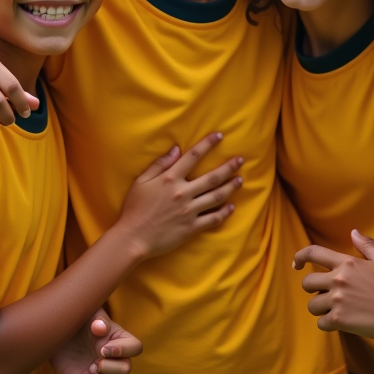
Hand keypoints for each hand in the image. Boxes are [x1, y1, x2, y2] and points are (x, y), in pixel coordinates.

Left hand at [48, 309, 141, 373]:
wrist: (55, 334)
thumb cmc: (76, 320)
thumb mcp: (87, 314)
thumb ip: (97, 319)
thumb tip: (101, 328)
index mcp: (118, 339)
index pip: (135, 347)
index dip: (124, 350)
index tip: (103, 348)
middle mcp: (113, 358)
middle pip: (126, 369)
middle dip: (111, 368)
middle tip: (95, 362)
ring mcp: (101, 372)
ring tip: (90, 371)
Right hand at [116, 132, 242, 258]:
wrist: (133, 237)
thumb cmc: (134, 208)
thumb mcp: (141, 181)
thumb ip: (159, 164)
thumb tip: (176, 149)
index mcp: (170, 179)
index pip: (193, 156)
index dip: (207, 144)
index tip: (220, 136)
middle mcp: (182, 193)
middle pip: (212, 177)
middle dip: (229, 167)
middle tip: (240, 160)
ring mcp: (189, 211)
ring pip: (216, 196)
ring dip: (231, 187)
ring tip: (240, 180)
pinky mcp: (191, 227)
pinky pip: (213, 219)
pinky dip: (224, 212)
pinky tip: (231, 207)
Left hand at [293, 230, 373, 341]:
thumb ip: (367, 246)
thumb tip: (353, 232)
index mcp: (346, 263)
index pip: (313, 253)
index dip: (299, 257)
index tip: (296, 264)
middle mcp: (337, 280)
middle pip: (307, 283)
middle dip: (313, 289)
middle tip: (325, 294)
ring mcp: (337, 301)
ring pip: (312, 305)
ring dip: (320, 308)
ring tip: (336, 309)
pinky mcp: (339, 320)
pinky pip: (321, 322)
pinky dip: (327, 324)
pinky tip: (341, 322)